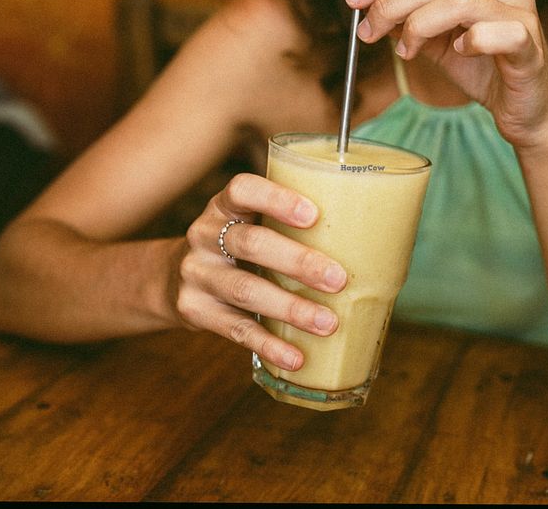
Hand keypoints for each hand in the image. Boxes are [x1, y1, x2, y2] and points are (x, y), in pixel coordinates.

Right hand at [173, 173, 346, 370]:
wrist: (173, 278)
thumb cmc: (237, 247)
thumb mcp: (249, 222)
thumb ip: (289, 224)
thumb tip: (374, 235)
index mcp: (224, 206)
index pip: (242, 189)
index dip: (276, 199)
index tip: (313, 215)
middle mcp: (204, 235)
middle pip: (250, 243)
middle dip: (297, 262)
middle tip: (338, 279)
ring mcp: (197, 274)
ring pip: (245, 289)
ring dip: (290, 308)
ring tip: (328, 323)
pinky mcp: (194, 311)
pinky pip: (235, 329)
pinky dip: (269, 345)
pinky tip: (296, 356)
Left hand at [346, 0, 547, 150]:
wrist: (527, 110)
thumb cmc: (486, 72)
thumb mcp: (438, 45)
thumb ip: (410, 24)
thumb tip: (370, 10)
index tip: (352, 0)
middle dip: (392, 4)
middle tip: (368, 31)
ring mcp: (521, 12)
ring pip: (459, 0)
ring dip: (420, 24)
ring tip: (406, 50)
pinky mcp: (530, 43)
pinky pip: (496, 31)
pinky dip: (471, 40)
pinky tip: (460, 52)